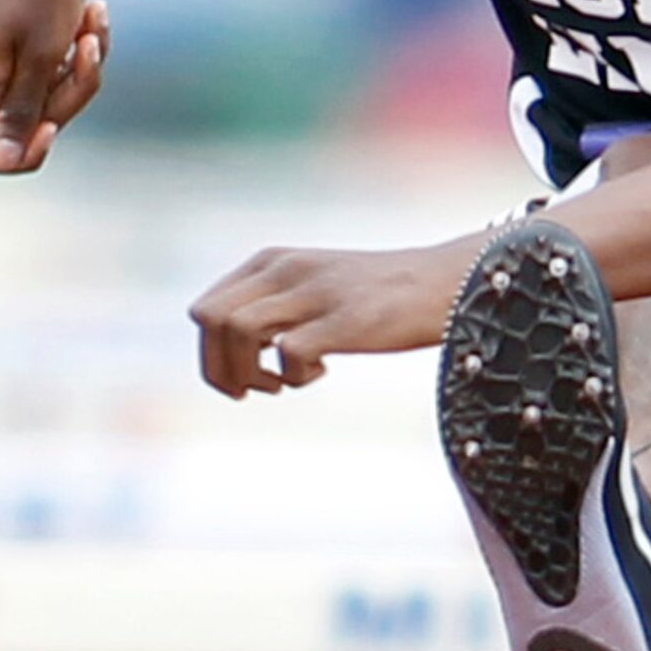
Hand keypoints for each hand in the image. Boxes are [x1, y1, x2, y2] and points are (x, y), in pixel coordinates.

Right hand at [0, 0, 110, 173]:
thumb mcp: (44, 54)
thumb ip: (24, 110)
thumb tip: (3, 162)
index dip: (25, 153)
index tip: (55, 124)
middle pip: (29, 125)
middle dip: (71, 94)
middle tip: (88, 48)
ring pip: (49, 95)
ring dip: (82, 66)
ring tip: (93, 20)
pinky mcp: (17, 44)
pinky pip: (54, 69)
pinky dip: (79, 49)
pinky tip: (93, 15)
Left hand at [189, 237, 483, 399]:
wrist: (445, 282)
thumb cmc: (375, 294)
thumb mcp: (312, 284)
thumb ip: (271, 304)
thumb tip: (226, 352)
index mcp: (272, 260)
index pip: (204, 309)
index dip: (211, 353)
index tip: (242, 372)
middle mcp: (287, 269)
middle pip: (209, 320)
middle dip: (218, 368)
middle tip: (253, 390)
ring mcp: (316, 292)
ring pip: (238, 332)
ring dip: (248, 374)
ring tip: (281, 385)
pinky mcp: (346, 319)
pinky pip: (288, 354)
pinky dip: (294, 378)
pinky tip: (322, 372)